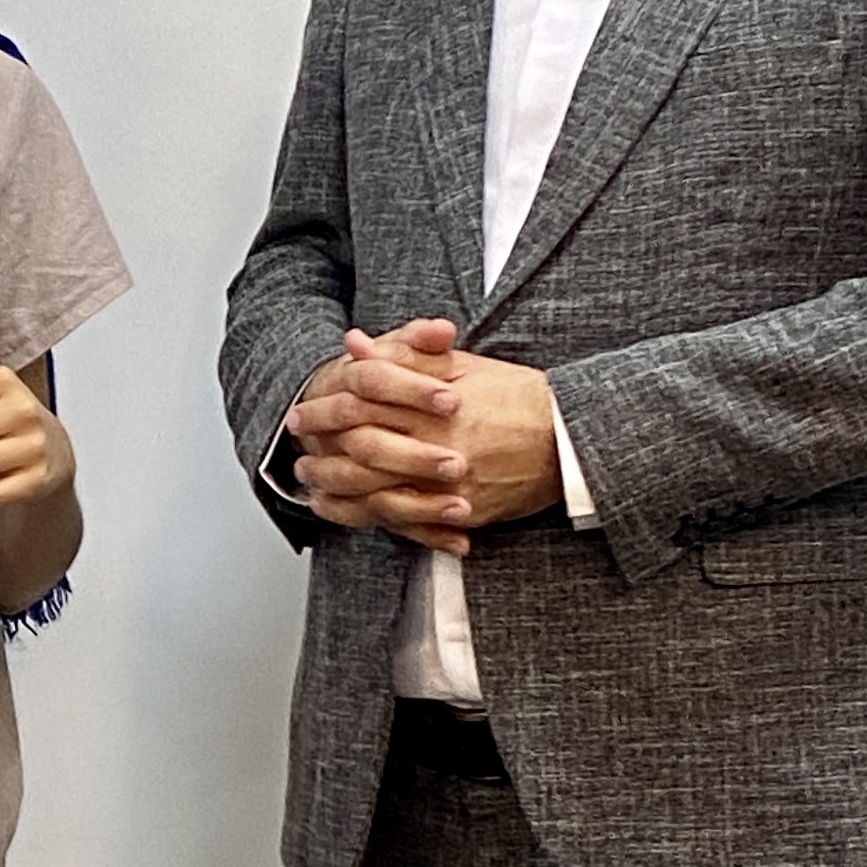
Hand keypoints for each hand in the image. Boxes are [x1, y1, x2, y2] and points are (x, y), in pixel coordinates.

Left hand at [287, 325, 562, 552]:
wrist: (569, 437)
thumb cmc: (517, 396)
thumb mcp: (462, 365)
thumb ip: (405, 356)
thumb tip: (355, 344)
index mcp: (436, 403)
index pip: (366, 406)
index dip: (325, 409)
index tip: (301, 410)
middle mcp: (439, 445)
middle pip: (362, 452)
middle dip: (322, 450)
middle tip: (296, 449)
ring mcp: (450, 484)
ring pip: (376, 493)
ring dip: (335, 488)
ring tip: (309, 480)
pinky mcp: (462, 513)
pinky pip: (406, 523)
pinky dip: (368, 517)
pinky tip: (342, 510)